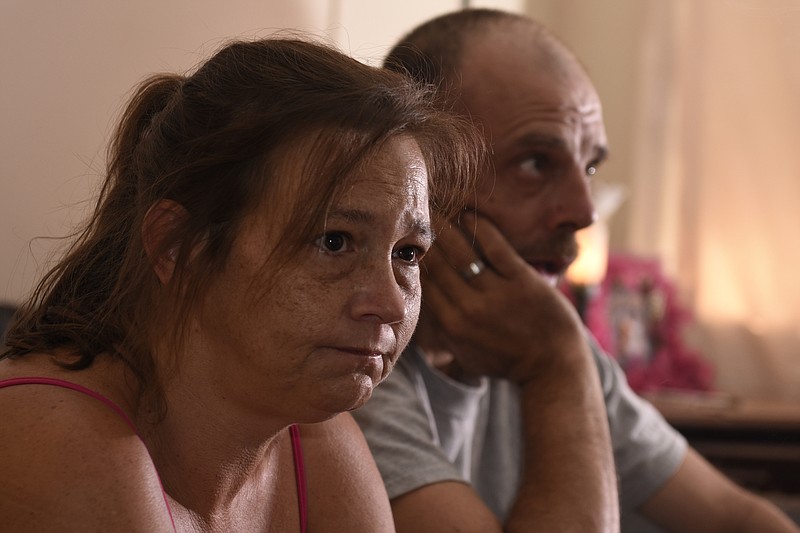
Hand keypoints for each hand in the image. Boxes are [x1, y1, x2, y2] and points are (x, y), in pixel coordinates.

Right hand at [419, 213, 589, 383]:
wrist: (554, 365)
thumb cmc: (507, 359)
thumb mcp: (466, 353)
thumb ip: (441, 331)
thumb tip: (419, 305)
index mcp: (452, 326)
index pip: (423, 284)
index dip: (412, 259)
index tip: (405, 240)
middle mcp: (470, 310)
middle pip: (437, 265)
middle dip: (424, 239)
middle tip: (416, 216)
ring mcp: (497, 295)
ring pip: (461, 253)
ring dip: (446, 228)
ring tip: (437, 210)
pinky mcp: (523, 281)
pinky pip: (495, 247)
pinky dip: (479, 227)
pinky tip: (468, 214)